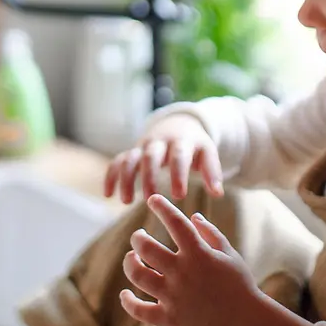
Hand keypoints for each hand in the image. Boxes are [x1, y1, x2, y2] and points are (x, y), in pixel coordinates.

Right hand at [104, 115, 222, 202]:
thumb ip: (212, 172)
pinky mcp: (132, 152)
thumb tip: (218, 193)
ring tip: (125, 201)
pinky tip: (108, 194)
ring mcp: (143, 146)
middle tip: (151, 198)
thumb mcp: (207, 153)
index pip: (179, 156)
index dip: (179, 174)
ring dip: (126, 178)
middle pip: (151, 156)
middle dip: (149, 176)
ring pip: (130, 158)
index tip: (180, 196)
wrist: (178, 124)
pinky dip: (111, 175)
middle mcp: (160, 142)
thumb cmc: (195, 146)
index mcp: (181, 142)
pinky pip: (118, 161)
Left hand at [118, 194, 261, 325]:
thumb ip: (211, 234)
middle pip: (146, 248)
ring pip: (138, 275)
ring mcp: (174, 297)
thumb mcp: (230, 255)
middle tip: (139, 236)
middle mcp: (182, 273)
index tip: (153, 200)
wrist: (246, 325)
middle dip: (137, 238)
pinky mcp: (169, 319)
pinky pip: (140, 310)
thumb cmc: (240, 286)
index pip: (175, 222)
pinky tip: (126, 293)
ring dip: (130, 263)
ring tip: (132, 258)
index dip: (161, 207)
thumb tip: (192, 216)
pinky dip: (128, 301)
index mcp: (199, 254)